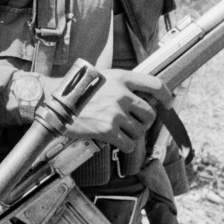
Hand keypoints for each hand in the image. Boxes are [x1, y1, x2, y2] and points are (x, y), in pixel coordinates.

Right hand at [43, 68, 172, 152]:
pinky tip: (113, 140)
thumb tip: (145, 98)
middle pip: (150, 114)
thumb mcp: (101, 77)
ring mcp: (115, 112)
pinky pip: (128, 144)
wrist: (54, 103)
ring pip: (139, 131)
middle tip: (131, 123)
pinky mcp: (107, 130)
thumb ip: (122, 85)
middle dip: (144, 122)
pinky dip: (124, 146)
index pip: (156, 85)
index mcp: (121, 78)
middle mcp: (121, 94)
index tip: (168, 103)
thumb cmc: (77, 91)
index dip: (167, 96)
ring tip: (117, 130)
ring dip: (131, 134)